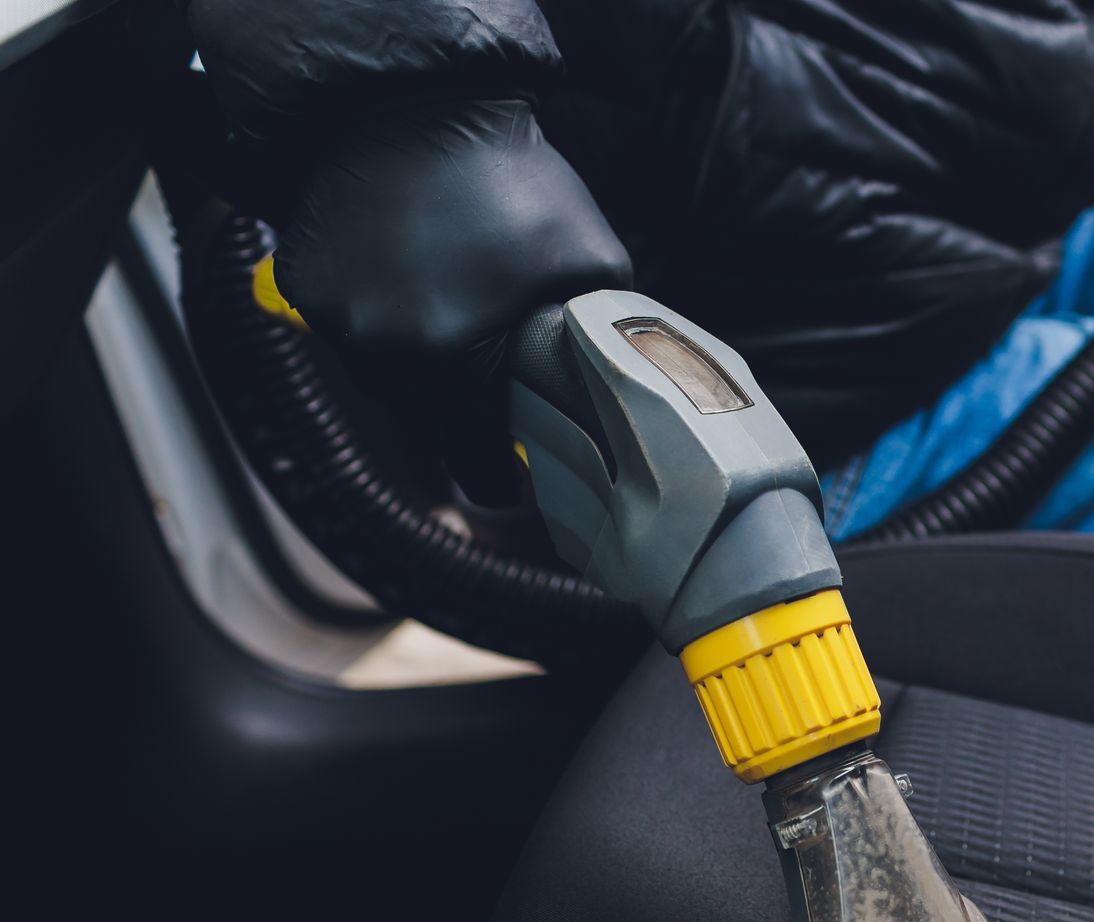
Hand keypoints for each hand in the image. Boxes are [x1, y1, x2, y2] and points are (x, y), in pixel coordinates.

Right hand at [275, 98, 630, 498]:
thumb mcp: (590, 265)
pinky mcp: (305, 287)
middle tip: (496, 379)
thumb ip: (597, 346)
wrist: (416, 97)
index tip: (513, 471)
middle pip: (428, 426)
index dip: (499, 471)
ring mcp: (333, 320)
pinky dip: (383, 319)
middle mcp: (379, 351)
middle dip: (464, 411)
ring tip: (457, 310)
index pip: (473, 461)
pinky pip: (351, 333)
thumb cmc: (511, 179)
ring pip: (387, 383)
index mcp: (448, 360)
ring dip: (423, 366)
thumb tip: (608, 407)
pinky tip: (413, 278)